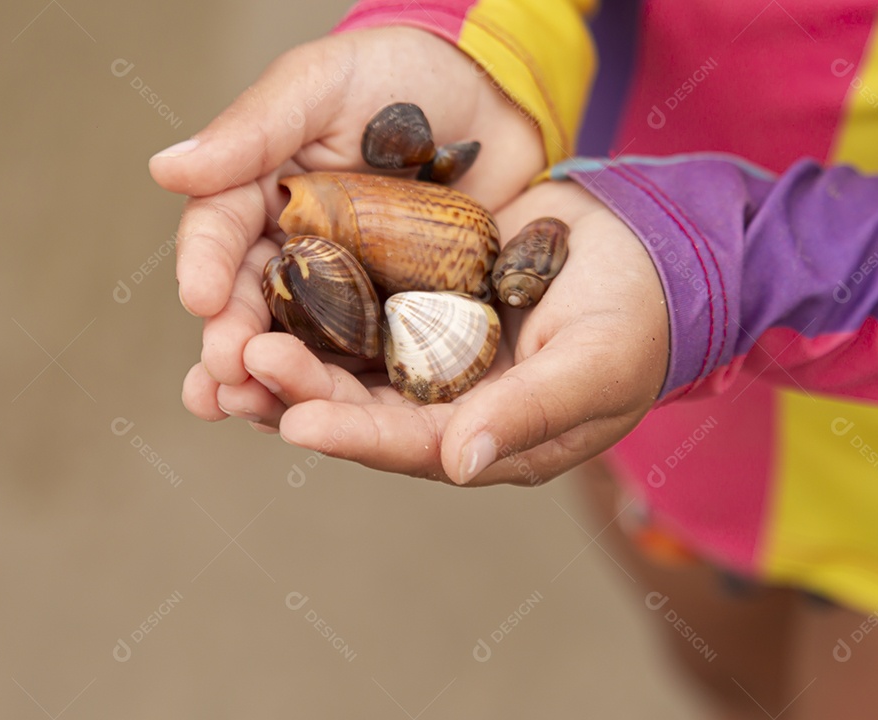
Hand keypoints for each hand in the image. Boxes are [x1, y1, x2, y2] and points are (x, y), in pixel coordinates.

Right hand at [150, 27, 545, 417]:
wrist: (493, 98)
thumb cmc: (402, 75)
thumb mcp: (325, 83)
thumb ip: (254, 127)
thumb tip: (166, 169)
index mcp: (261, 193)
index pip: (221, 233)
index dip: (207, 265)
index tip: (201, 297)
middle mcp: (293, 250)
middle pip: (252, 304)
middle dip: (233, 342)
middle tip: (225, 375)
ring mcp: (345, 290)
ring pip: (299, 343)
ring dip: (272, 381)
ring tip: (250, 410)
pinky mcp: (395, 318)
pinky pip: (367, 359)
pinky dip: (343, 391)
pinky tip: (323, 418)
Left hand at [223, 180, 669, 485]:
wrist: (645, 248)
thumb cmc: (636, 317)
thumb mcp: (594, 366)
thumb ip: (528, 413)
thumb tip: (458, 463)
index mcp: (489, 437)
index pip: (411, 445)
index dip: (353, 436)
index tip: (295, 420)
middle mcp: (447, 405)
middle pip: (362, 409)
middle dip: (300, 391)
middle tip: (241, 364)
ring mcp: (429, 354)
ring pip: (348, 364)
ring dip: (292, 354)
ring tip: (232, 338)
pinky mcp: (417, 303)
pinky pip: (358, 308)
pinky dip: (316, 301)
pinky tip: (271, 281)